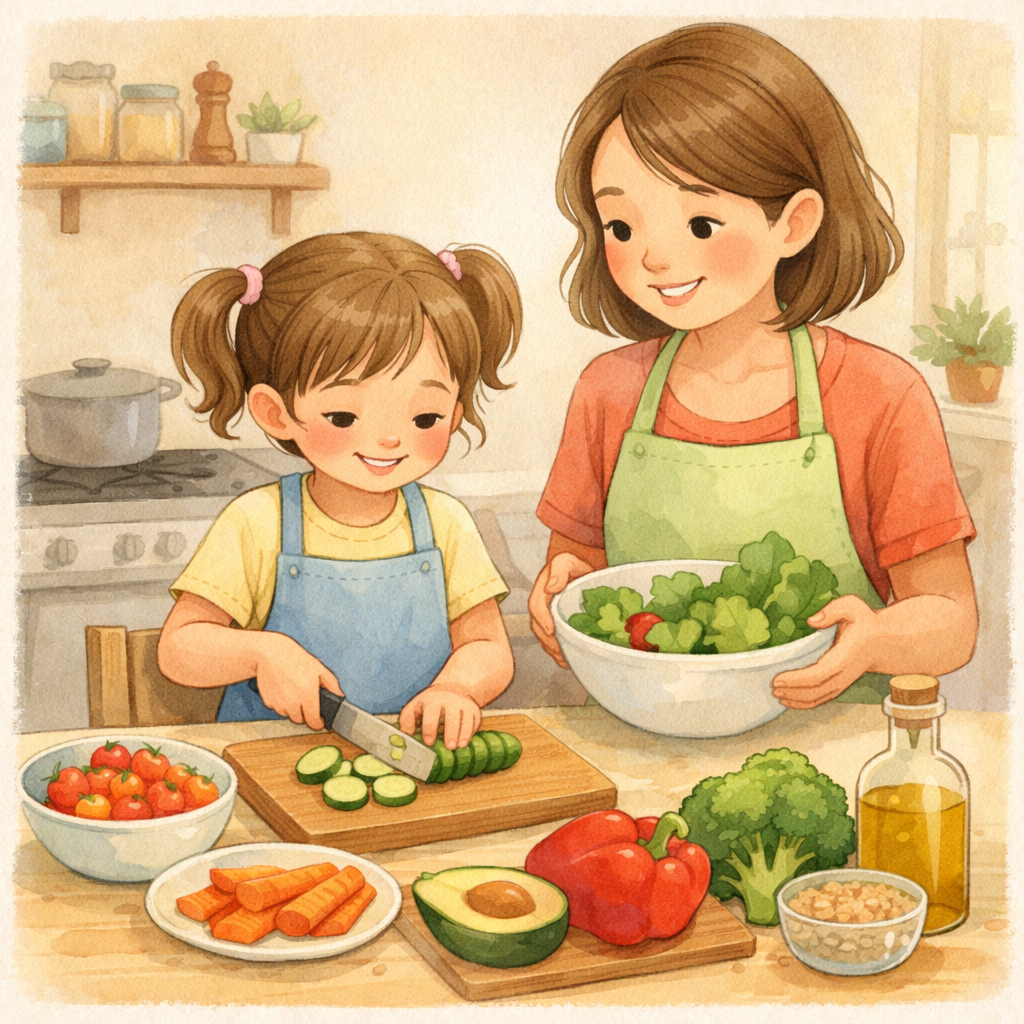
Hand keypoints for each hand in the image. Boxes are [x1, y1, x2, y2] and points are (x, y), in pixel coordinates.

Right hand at [253, 631, 342, 728]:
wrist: (272, 653)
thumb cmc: (296, 659)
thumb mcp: (319, 669)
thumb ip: (332, 685)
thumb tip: (340, 696)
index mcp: (308, 696)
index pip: (314, 723)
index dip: (318, 723)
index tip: (320, 721)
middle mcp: (292, 703)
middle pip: (300, 720)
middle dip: (304, 713)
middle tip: (305, 698)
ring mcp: (279, 703)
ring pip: (288, 714)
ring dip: (292, 708)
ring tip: (293, 691)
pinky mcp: (268, 701)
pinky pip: (277, 708)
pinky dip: (281, 703)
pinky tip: (283, 689)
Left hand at [399, 682, 481, 748]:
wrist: (453, 688)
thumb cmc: (430, 703)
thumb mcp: (416, 706)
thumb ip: (407, 721)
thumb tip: (404, 737)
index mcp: (432, 699)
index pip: (431, 713)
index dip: (429, 728)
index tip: (429, 742)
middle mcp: (450, 699)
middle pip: (452, 715)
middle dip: (451, 731)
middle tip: (449, 747)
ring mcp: (464, 704)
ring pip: (466, 718)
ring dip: (464, 733)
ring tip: (459, 746)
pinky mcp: (474, 709)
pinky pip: (475, 721)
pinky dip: (471, 732)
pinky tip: (465, 742)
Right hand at [528, 553, 595, 667]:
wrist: (580, 573)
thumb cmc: (574, 567)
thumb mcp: (567, 561)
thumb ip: (559, 569)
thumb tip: (551, 587)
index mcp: (541, 591)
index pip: (536, 607)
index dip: (542, 619)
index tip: (551, 630)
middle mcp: (541, 607)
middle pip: (537, 627)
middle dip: (547, 641)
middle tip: (560, 651)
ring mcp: (546, 618)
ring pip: (543, 638)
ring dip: (552, 650)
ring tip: (564, 659)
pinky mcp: (554, 627)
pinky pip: (551, 643)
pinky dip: (557, 654)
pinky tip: (567, 661)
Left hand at [771, 595, 876, 708]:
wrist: (886, 641)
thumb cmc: (865, 622)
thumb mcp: (852, 607)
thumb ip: (833, 610)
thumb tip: (812, 621)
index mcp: (846, 655)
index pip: (820, 673)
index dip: (798, 679)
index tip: (779, 679)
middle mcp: (845, 672)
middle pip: (817, 690)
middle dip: (793, 691)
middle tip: (773, 688)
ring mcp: (844, 681)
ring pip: (819, 697)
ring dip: (797, 699)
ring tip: (777, 695)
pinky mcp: (841, 685)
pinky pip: (823, 698)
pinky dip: (805, 703)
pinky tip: (790, 701)